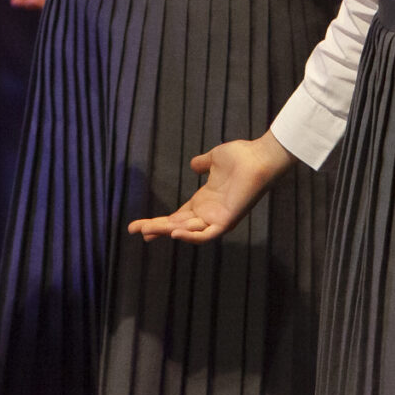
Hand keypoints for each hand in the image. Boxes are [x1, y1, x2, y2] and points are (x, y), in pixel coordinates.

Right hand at [128, 131, 294, 242]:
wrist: (260, 157)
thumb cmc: (242, 157)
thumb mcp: (215, 159)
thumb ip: (203, 163)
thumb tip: (194, 164)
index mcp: (203, 201)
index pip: (176, 216)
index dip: (159, 222)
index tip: (139, 226)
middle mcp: (207, 213)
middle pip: (176, 226)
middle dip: (155, 228)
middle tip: (133, 230)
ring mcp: (216, 219)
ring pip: (186, 232)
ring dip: (167, 232)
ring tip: (147, 231)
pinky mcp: (226, 221)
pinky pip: (206, 235)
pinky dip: (191, 237)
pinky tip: (174, 234)